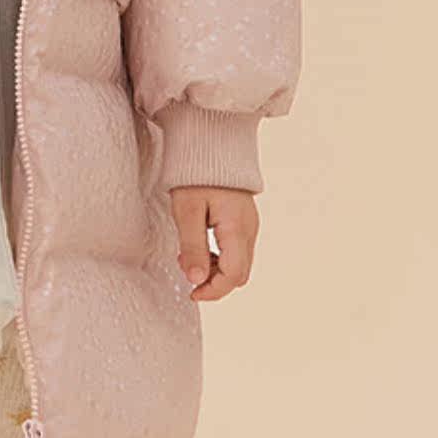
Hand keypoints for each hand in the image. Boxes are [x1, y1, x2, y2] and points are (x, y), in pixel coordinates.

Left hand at [169, 185, 257, 299]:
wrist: (211, 145)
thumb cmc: (196, 176)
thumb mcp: (187, 212)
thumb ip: (193, 247)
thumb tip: (195, 280)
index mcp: (237, 229)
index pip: (233, 275)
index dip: (213, 290)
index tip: (191, 292)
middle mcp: (249, 230)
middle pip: (239, 274)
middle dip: (213, 281)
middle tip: (187, 268)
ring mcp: (249, 226)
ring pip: (238, 264)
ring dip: (215, 269)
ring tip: (188, 254)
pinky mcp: (244, 221)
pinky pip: (237, 250)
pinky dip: (219, 257)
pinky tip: (200, 245)